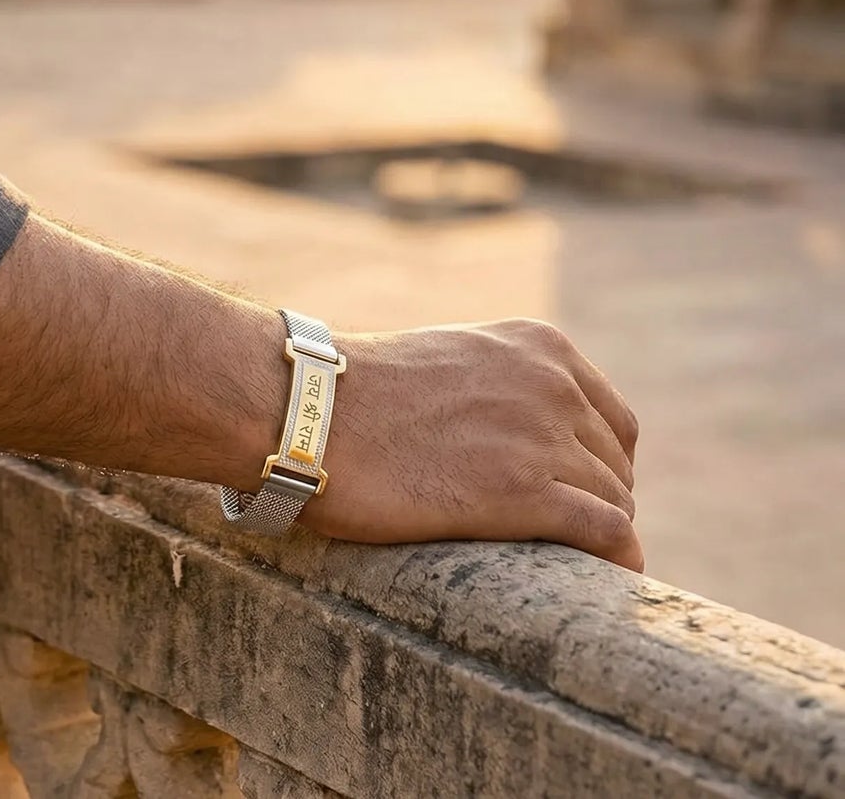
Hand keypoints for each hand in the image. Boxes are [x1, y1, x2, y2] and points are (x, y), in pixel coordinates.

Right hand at [307, 319, 642, 570]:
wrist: (308, 409)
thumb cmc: (355, 393)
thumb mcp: (450, 361)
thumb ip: (497, 385)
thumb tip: (509, 436)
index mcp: (537, 346)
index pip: (612, 419)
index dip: (597, 462)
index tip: (572, 492)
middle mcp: (553, 384)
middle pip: (616, 463)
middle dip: (594, 501)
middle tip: (557, 536)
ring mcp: (543, 436)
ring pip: (615, 501)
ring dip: (597, 536)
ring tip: (567, 565)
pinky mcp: (525, 491)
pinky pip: (608, 531)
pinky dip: (616, 560)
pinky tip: (603, 578)